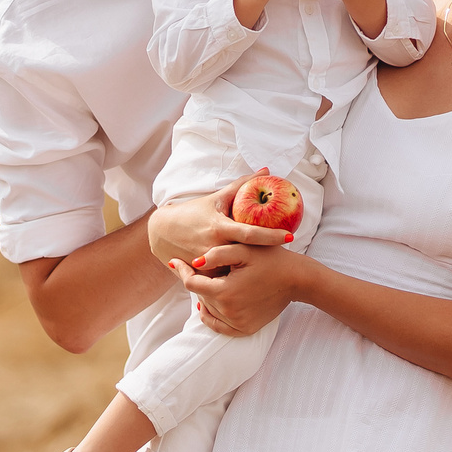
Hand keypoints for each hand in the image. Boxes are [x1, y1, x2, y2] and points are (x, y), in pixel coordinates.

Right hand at [145, 173, 291, 269]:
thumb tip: (266, 171)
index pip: (250, 233)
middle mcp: (214, 246)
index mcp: (219, 227)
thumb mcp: (216, 198)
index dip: (271, 236)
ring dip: (252, 272)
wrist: (161, 232)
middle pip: (247, 256)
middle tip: (287, 256)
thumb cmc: (192, 212)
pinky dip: (235, 278)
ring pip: (235, 272)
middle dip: (267, 258)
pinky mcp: (201, 275)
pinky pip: (222, 279)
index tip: (290, 237)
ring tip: (272, 273)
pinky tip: (252, 281)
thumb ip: (242, 185)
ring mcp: (207, 263)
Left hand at [169, 242, 304, 336]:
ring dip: (206, 296)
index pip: (191, 283)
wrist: (297, 279)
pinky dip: (211, 315)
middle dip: (198, 280)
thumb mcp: (244, 249)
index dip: (181, 270)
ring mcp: (237, 323)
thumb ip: (217, 254)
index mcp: (225, 291)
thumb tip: (194, 262)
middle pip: (199, 295)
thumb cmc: (271, 259)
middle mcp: (229, 312)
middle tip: (200, 266)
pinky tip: (209, 304)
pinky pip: (218, 326)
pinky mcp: (245, 329)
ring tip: (211, 281)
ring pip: (208, 309)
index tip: (174, 260)